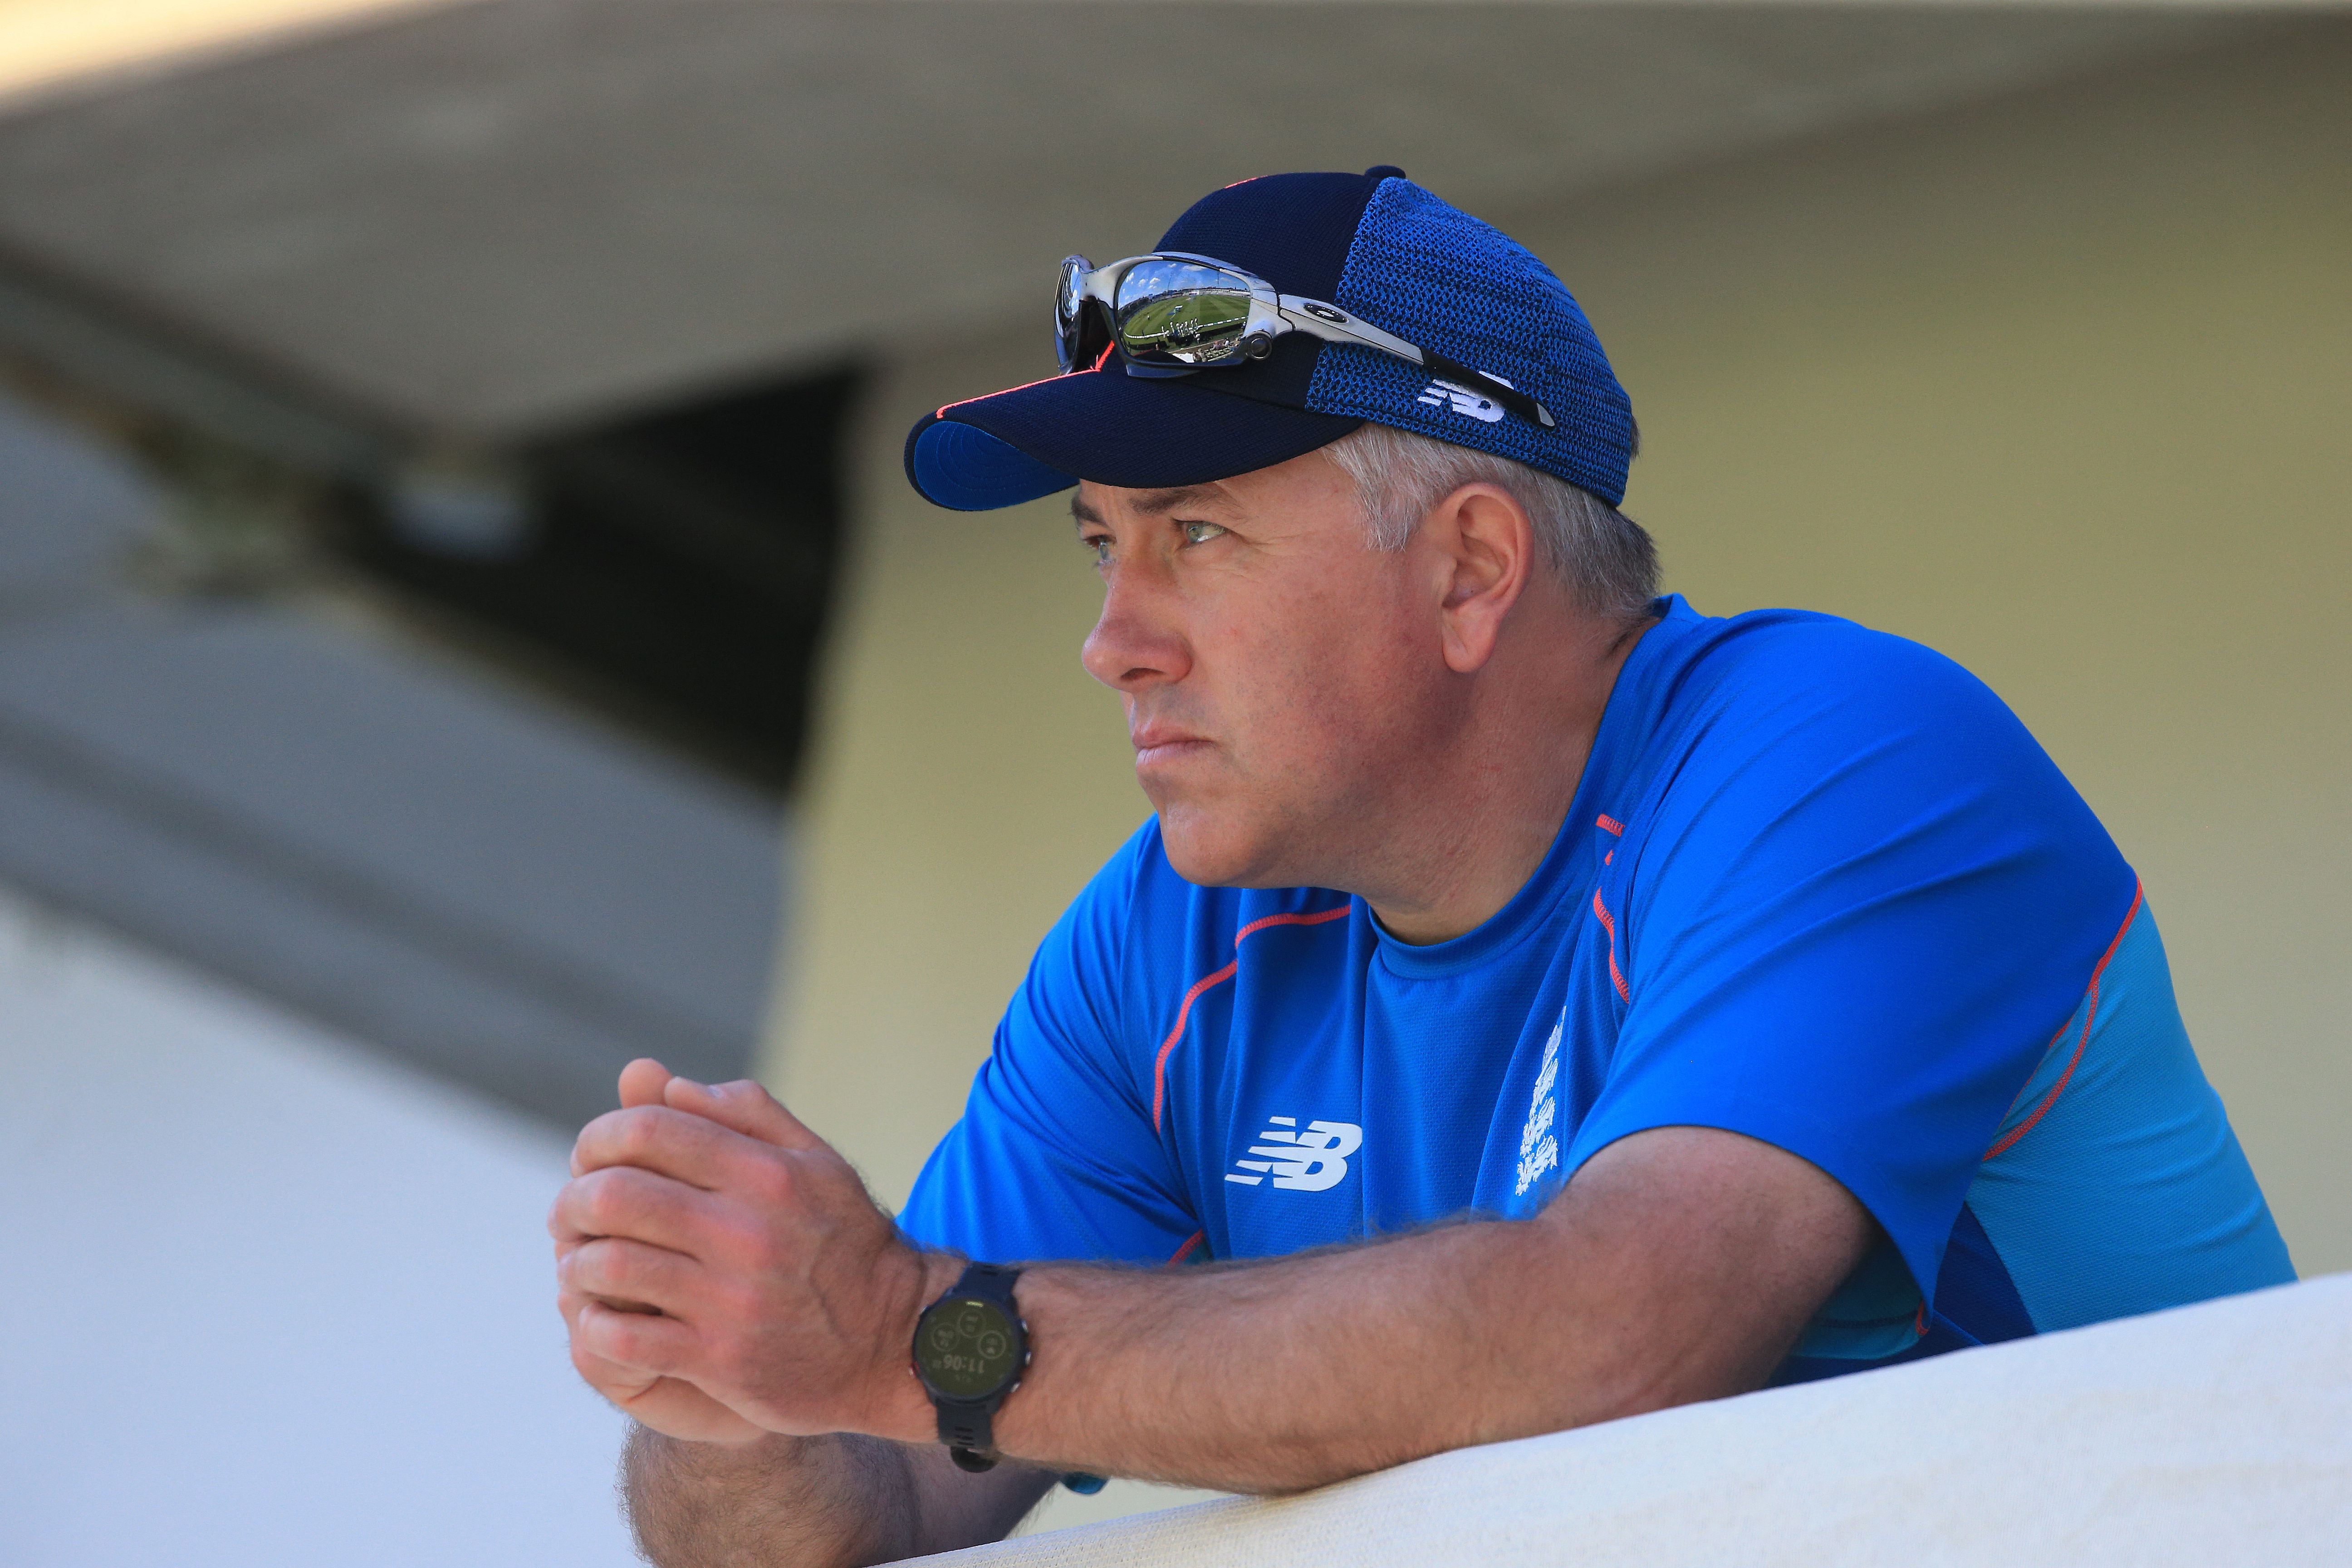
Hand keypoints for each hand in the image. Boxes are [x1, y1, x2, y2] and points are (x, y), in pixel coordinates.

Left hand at [550, 1059, 943, 1444]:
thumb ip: (748, 1113)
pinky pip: (623, 1339)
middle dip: (573, 1200)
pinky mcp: (720, 1361)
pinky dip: (593, 1326)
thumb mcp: (818, 1163)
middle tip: (569, 1213)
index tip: (590, 1156)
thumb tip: (670, 1086)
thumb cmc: (847, 1244)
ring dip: (578, 1264)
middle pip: (615, 1195)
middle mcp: (746, 1231)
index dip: (600, 1136)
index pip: (650, 1130)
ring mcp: (731, 1300)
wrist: (896, 1342)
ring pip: (609, 1267)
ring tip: (580, 1266)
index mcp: (766, 1173)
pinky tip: (599, 1319)